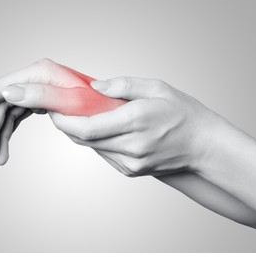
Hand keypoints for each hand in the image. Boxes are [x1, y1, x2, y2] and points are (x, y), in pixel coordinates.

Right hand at [0, 59, 124, 164]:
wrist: (120, 111)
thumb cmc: (104, 106)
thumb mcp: (75, 102)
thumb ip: (42, 95)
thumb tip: (7, 92)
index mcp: (41, 74)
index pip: (0, 88)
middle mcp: (37, 78)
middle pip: (0, 101)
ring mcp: (40, 89)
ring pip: (7, 110)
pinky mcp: (43, 100)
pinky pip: (18, 115)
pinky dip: (10, 131)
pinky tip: (6, 148)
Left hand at [49, 77, 220, 176]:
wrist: (202, 146)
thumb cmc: (183, 114)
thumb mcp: (157, 88)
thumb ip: (123, 85)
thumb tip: (95, 87)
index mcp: (137, 121)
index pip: (87, 127)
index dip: (64, 120)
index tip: (54, 109)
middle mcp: (132, 146)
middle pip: (85, 139)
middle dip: (67, 125)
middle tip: (61, 109)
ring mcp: (131, 163)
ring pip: (92, 147)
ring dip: (81, 132)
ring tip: (82, 116)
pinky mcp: (131, 171)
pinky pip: (104, 154)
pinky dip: (96, 141)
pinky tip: (103, 129)